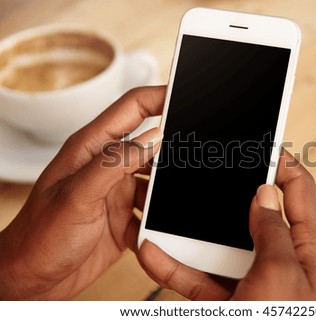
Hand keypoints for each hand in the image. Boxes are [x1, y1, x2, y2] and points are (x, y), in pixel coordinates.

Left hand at [0, 86, 165, 299]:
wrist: (31, 280)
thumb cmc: (39, 236)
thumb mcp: (78, 195)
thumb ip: (116, 163)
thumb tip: (154, 137)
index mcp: (93, 149)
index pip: (132, 108)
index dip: (159, 96)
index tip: (186, 94)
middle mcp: (108, 167)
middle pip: (152, 145)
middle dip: (174, 150)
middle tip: (195, 157)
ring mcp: (118, 193)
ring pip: (157, 182)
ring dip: (167, 192)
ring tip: (173, 203)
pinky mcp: (125, 218)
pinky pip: (154, 212)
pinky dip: (161, 220)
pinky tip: (160, 230)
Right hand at [138, 150, 315, 299]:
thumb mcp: (282, 275)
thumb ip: (273, 230)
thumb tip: (265, 192)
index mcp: (308, 247)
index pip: (297, 188)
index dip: (279, 161)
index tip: (257, 142)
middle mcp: (281, 258)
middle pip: (252, 212)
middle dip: (226, 193)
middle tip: (204, 170)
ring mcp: (252, 278)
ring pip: (219, 243)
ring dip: (191, 230)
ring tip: (168, 207)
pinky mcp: (228, 298)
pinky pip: (200, 275)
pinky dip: (176, 265)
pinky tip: (154, 251)